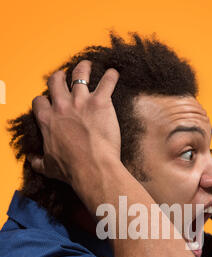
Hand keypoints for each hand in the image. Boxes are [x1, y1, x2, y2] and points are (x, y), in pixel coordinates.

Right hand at [29, 60, 120, 185]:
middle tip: (64, 77)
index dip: (44, 100)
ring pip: (80, 74)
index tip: (48, 102)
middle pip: (56, 81)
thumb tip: (32, 160)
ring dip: (83, 68)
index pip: (39, 101)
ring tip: (87, 65)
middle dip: (59, 77)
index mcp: (47, 120)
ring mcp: (81, 102)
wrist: (92, 168)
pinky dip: (111, 76)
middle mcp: (62, 106)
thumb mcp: (48, 167)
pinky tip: (113, 73)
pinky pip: (107, 82)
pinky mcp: (101, 102)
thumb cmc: (71, 170)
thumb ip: (38, 161)